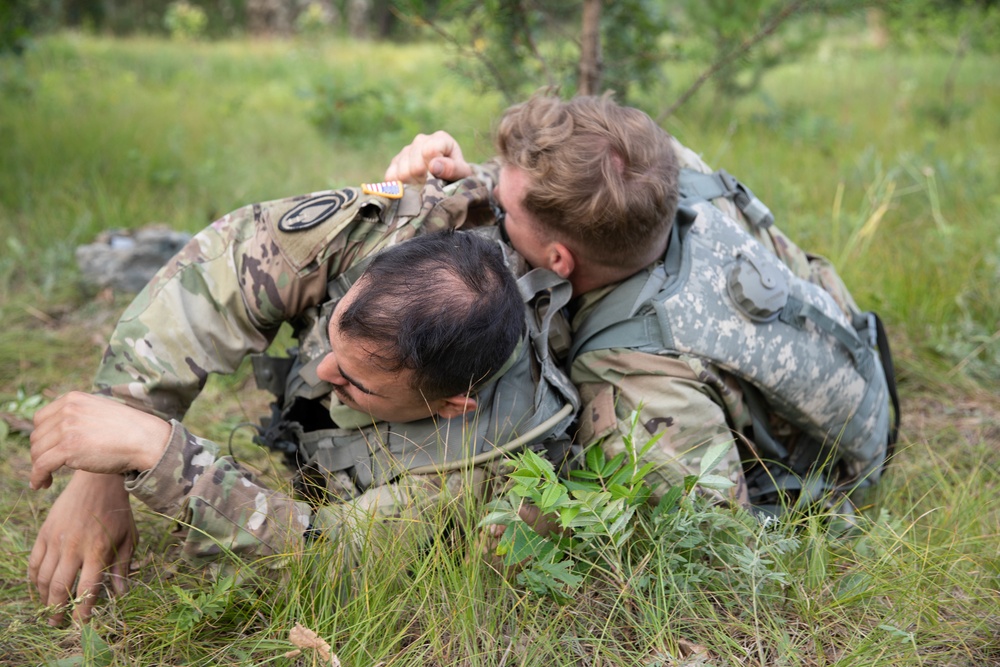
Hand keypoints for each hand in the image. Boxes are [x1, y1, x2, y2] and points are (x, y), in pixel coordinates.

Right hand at [28, 471, 136, 624]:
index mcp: (98, 550)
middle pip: (60, 588)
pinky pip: (34, 561)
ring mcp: (57, 540)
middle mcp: (75, 547)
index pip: (87, 589)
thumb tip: (121, 593)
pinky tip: (40, 587)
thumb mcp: (129, 537)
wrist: (98, 482)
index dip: (82, 610)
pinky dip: (34, 579)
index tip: (81, 623)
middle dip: (57, 610)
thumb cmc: (118, 511)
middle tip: (57, 623)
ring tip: (48, 609)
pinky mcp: (45, 532)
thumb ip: (123, 566)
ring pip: (43, 578)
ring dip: (44, 598)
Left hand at [30, 391, 169, 489]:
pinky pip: (41, 465)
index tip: (47, 450)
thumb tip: (58, 431)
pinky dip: (37, 477)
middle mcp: (68, 410)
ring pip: (37, 451)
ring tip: (46, 477)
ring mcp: (67, 428)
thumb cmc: (128, 430)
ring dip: (39, 467)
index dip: (42, 437)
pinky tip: (42, 485)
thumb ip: (78, 415)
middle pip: (37, 436)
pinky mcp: (69, 448)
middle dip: (40, 453)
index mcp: (73, 398)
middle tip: (49, 467)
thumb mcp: (99, 412)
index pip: (41, 418)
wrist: (146, 440)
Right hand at [384, 131, 472, 183]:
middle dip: (424, 179)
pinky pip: (391, 177)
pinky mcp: (395, 162)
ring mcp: (406, 150)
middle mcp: (421, 140)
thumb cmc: (456, 175)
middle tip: (433, 183)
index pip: (429, 151)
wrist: (447, 180)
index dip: (433, 169)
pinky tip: (412, 185)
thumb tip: (434, 166)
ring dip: (414, 184)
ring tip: (424, 184)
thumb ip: (453, 168)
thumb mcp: (462, 173)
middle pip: (415, 166)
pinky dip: (401, 185)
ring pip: (402, 173)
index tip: (440, 175)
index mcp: (440, 138)